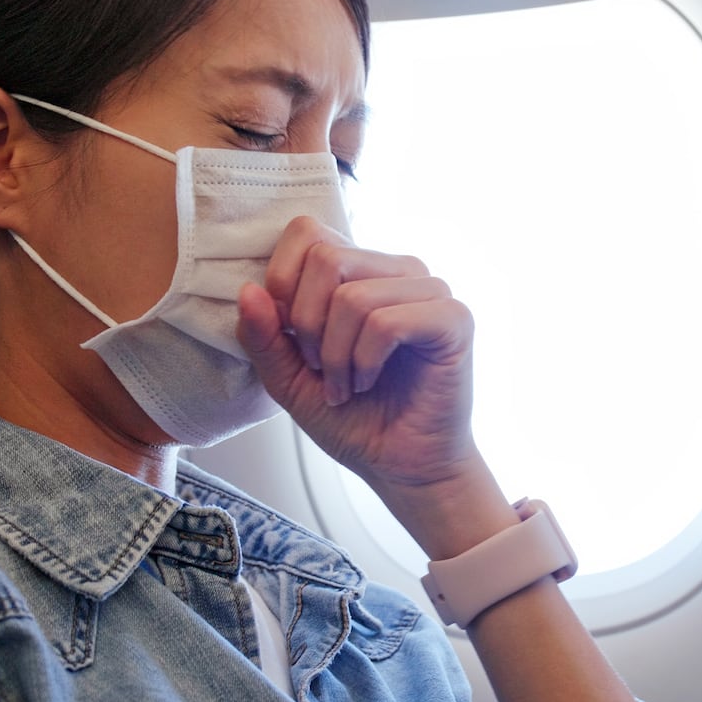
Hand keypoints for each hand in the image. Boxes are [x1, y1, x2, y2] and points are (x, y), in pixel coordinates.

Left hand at [236, 216, 481, 496]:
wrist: (401, 469)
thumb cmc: (353, 419)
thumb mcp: (288, 378)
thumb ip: (264, 336)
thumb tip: (248, 291)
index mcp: (359, 270)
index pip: (307, 232)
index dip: (283, 282)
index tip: (292, 337)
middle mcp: (397, 269)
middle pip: (326, 258)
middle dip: (308, 325)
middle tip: (322, 368)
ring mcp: (430, 290)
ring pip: (353, 296)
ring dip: (337, 356)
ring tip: (347, 385)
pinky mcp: (454, 319)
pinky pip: (387, 322)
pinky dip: (365, 362)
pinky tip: (370, 382)